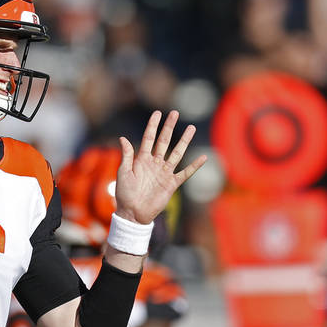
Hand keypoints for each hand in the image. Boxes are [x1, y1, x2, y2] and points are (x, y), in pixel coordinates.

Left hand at [114, 110, 205, 224]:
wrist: (132, 213)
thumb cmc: (124, 193)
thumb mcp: (123, 172)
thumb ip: (126, 155)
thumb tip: (123, 138)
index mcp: (142, 159)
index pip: (149, 138)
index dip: (153, 126)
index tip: (158, 113)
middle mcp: (155, 163)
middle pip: (164, 141)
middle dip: (169, 127)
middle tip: (175, 113)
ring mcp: (164, 173)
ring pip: (177, 153)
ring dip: (184, 141)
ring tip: (191, 128)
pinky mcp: (171, 184)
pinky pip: (185, 173)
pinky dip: (194, 166)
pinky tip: (203, 158)